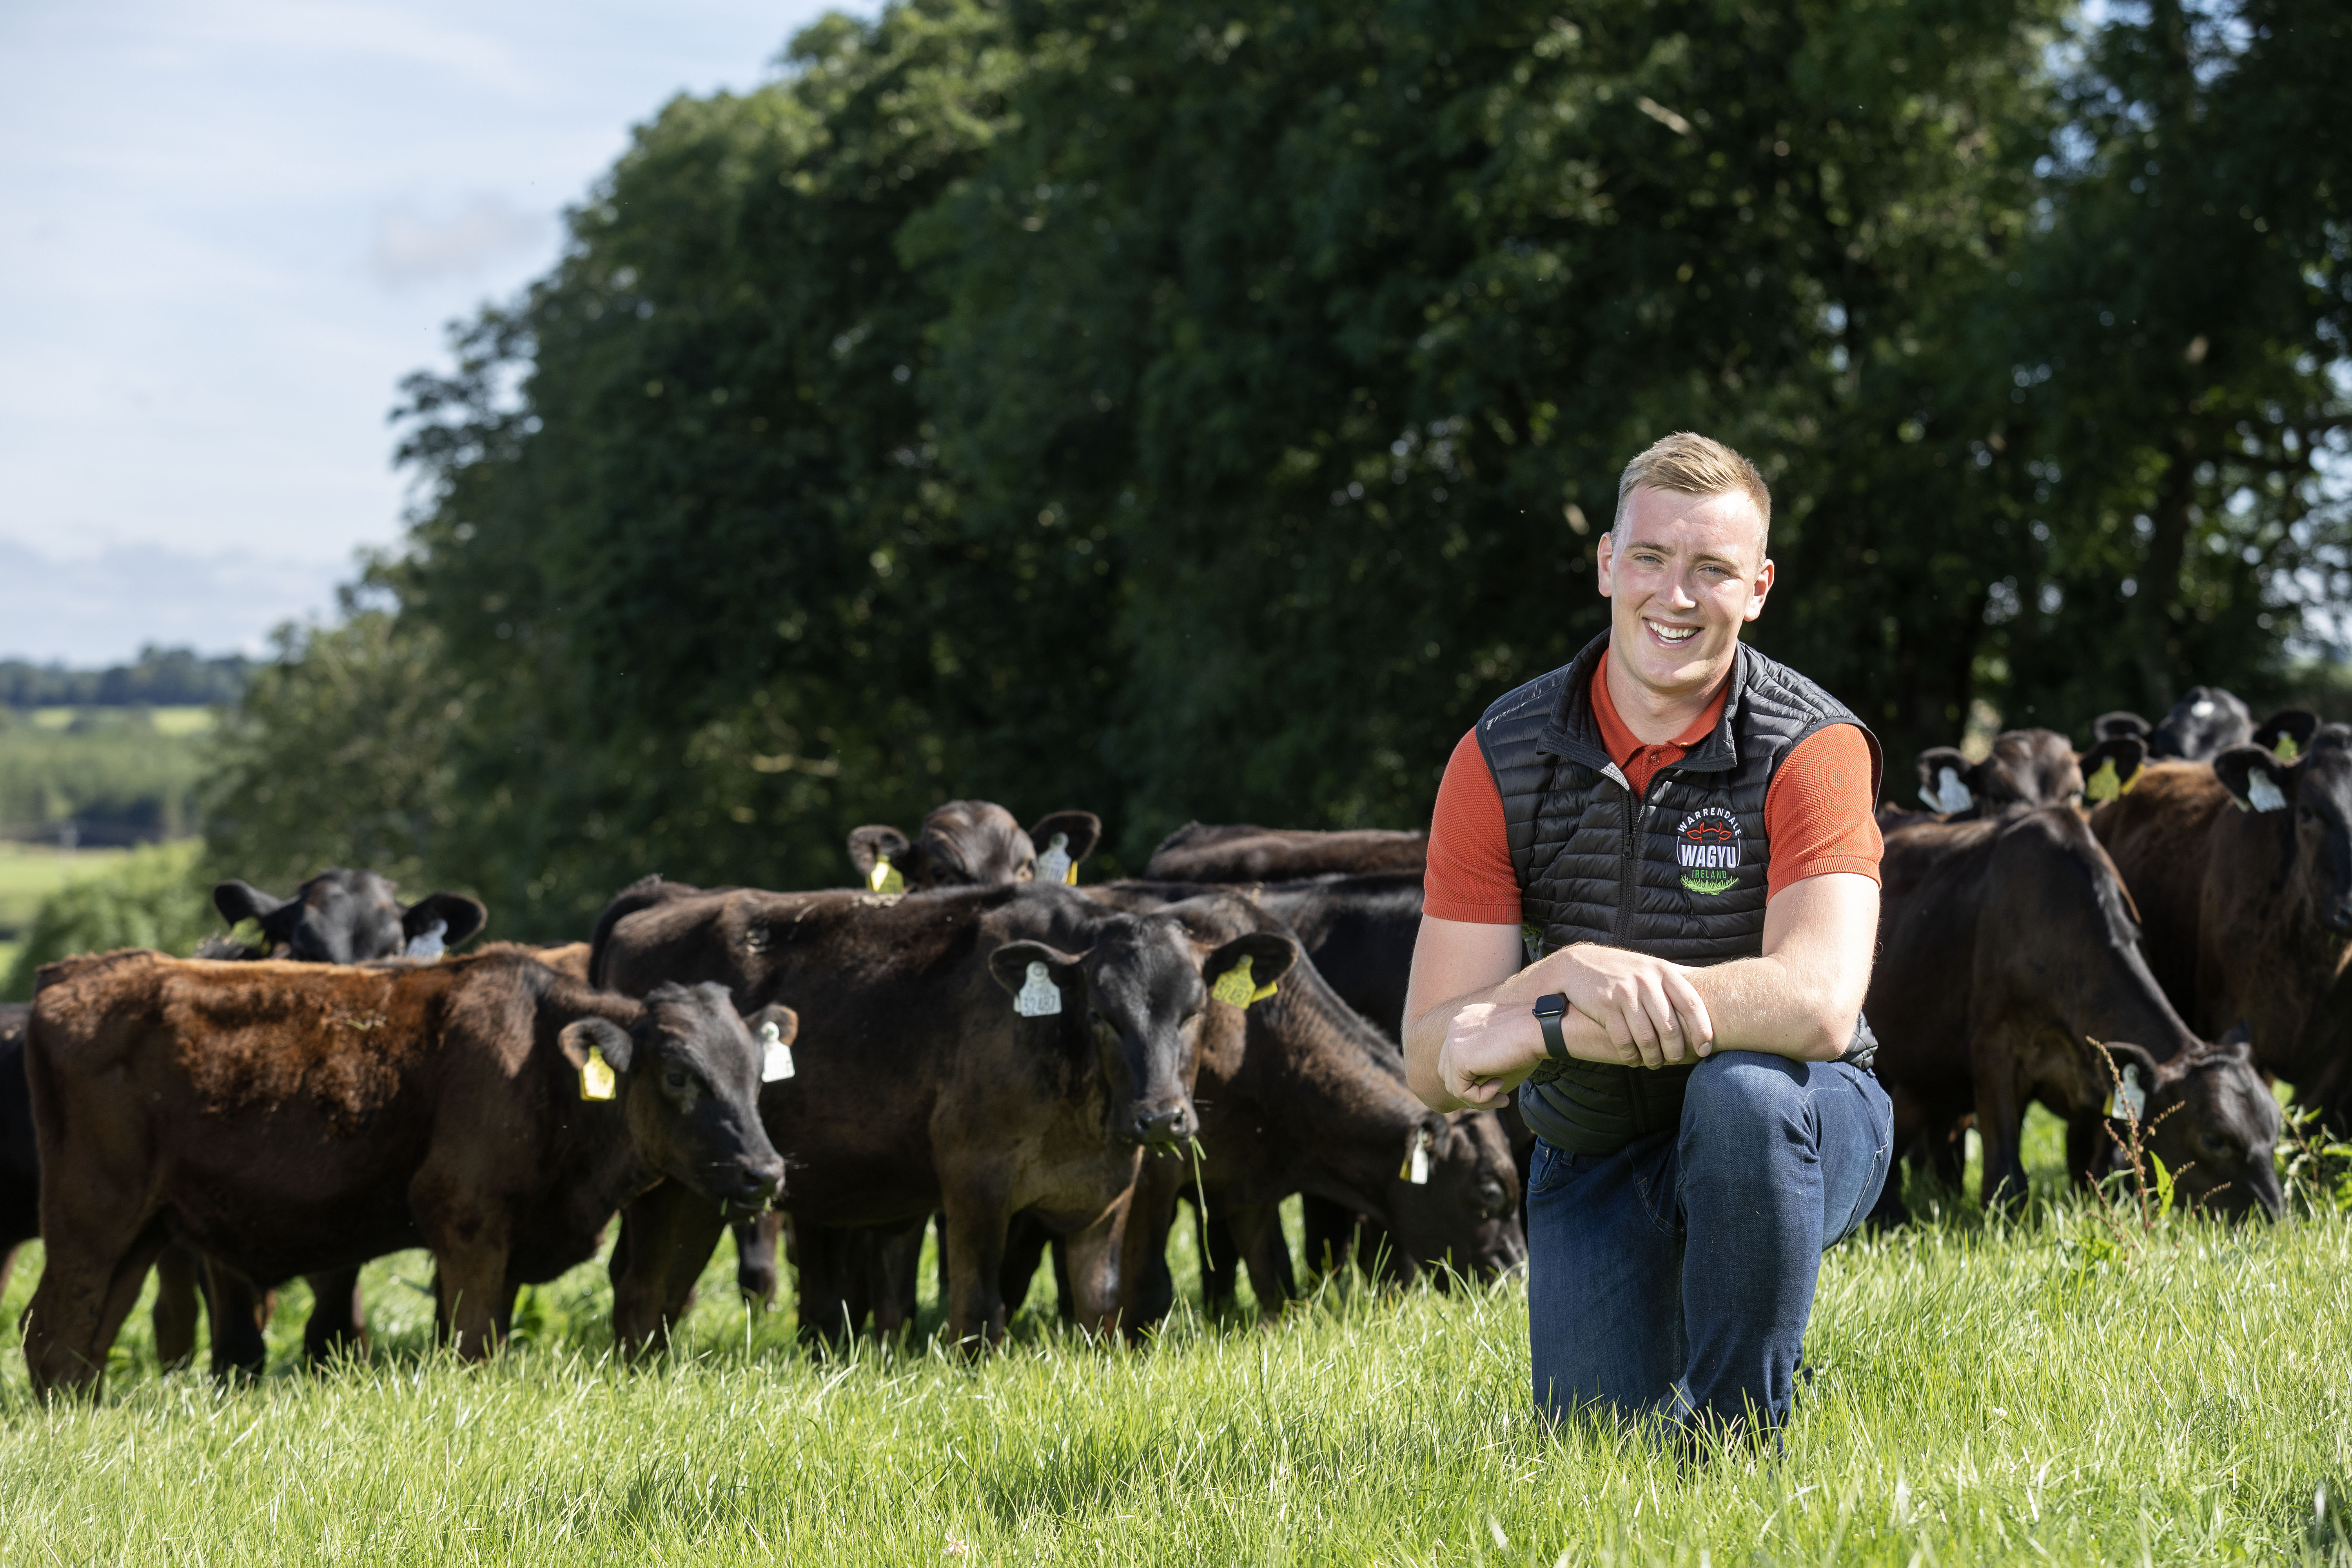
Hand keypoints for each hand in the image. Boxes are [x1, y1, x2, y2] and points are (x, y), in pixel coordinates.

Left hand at [1434, 1001, 1540, 1109]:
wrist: (1541, 1028)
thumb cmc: (1533, 1035)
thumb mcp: (1503, 1044)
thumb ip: (1486, 1055)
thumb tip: (1480, 1083)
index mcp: (1466, 1019)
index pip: (1455, 1055)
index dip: (1473, 1075)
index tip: (1498, 1084)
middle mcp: (1455, 1026)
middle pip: (1449, 1070)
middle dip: (1472, 1089)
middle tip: (1499, 1096)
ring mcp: (1454, 1041)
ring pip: (1453, 1083)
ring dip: (1478, 1097)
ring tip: (1501, 1098)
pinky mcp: (1459, 1058)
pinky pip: (1462, 1091)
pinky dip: (1481, 1098)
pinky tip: (1500, 1088)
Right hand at [1552, 944, 1712, 1068]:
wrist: (1576, 965)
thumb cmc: (1620, 971)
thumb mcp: (1648, 967)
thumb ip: (1672, 981)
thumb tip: (1707, 997)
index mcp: (1662, 971)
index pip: (1691, 1003)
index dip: (1702, 1030)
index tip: (1705, 1049)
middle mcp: (1646, 980)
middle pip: (1670, 1027)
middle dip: (1675, 1051)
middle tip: (1675, 1061)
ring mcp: (1625, 992)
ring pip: (1647, 1038)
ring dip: (1653, 1058)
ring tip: (1653, 1064)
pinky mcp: (1605, 1005)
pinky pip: (1623, 1040)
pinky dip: (1630, 1055)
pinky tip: (1633, 1059)